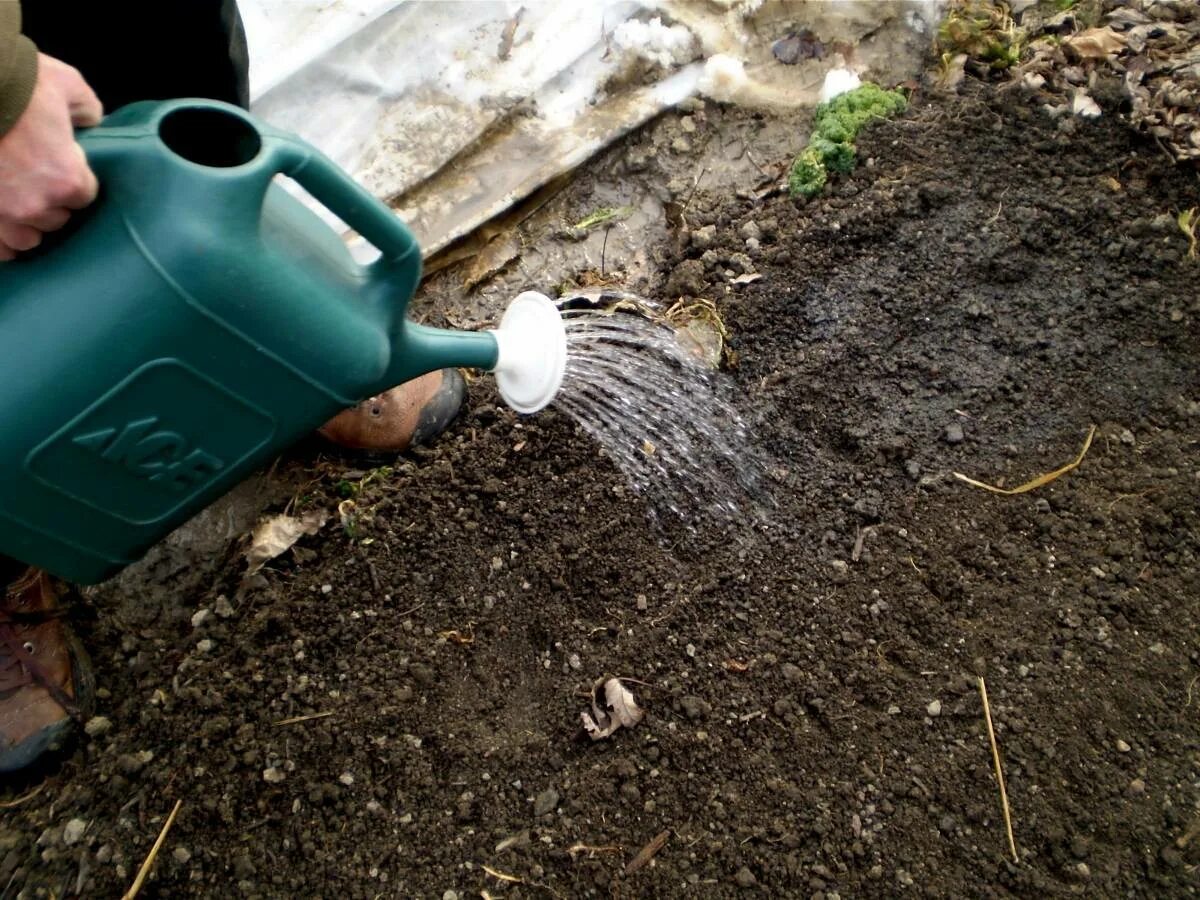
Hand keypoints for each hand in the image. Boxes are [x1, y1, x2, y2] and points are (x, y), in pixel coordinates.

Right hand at [0, 53, 102, 260]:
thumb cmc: (17, 81)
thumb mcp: (65, 84)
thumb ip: (86, 108)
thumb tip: (92, 120)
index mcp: (67, 180)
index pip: (83, 196)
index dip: (72, 179)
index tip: (60, 166)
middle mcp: (37, 205)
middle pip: (55, 219)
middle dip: (48, 201)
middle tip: (33, 179)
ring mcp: (3, 215)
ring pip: (26, 238)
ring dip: (24, 223)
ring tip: (16, 202)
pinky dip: (1, 240)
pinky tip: (3, 228)